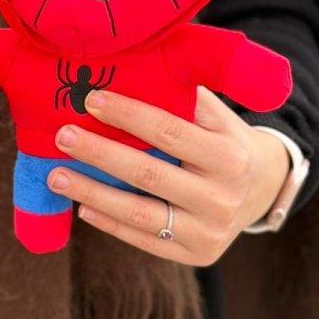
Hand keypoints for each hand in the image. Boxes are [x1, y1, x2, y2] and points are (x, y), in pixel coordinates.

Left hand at [49, 87, 290, 265]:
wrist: (262, 190)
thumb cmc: (225, 141)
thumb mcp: (218, 115)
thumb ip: (184, 94)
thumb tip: (132, 63)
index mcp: (229, 156)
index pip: (170, 132)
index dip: (129, 115)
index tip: (91, 99)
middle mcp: (222, 198)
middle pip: (148, 174)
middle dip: (100, 153)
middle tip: (62, 137)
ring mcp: (209, 232)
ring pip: (140, 214)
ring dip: (92, 194)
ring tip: (56, 176)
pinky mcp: (196, 255)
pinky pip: (144, 240)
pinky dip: (109, 223)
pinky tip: (81, 206)